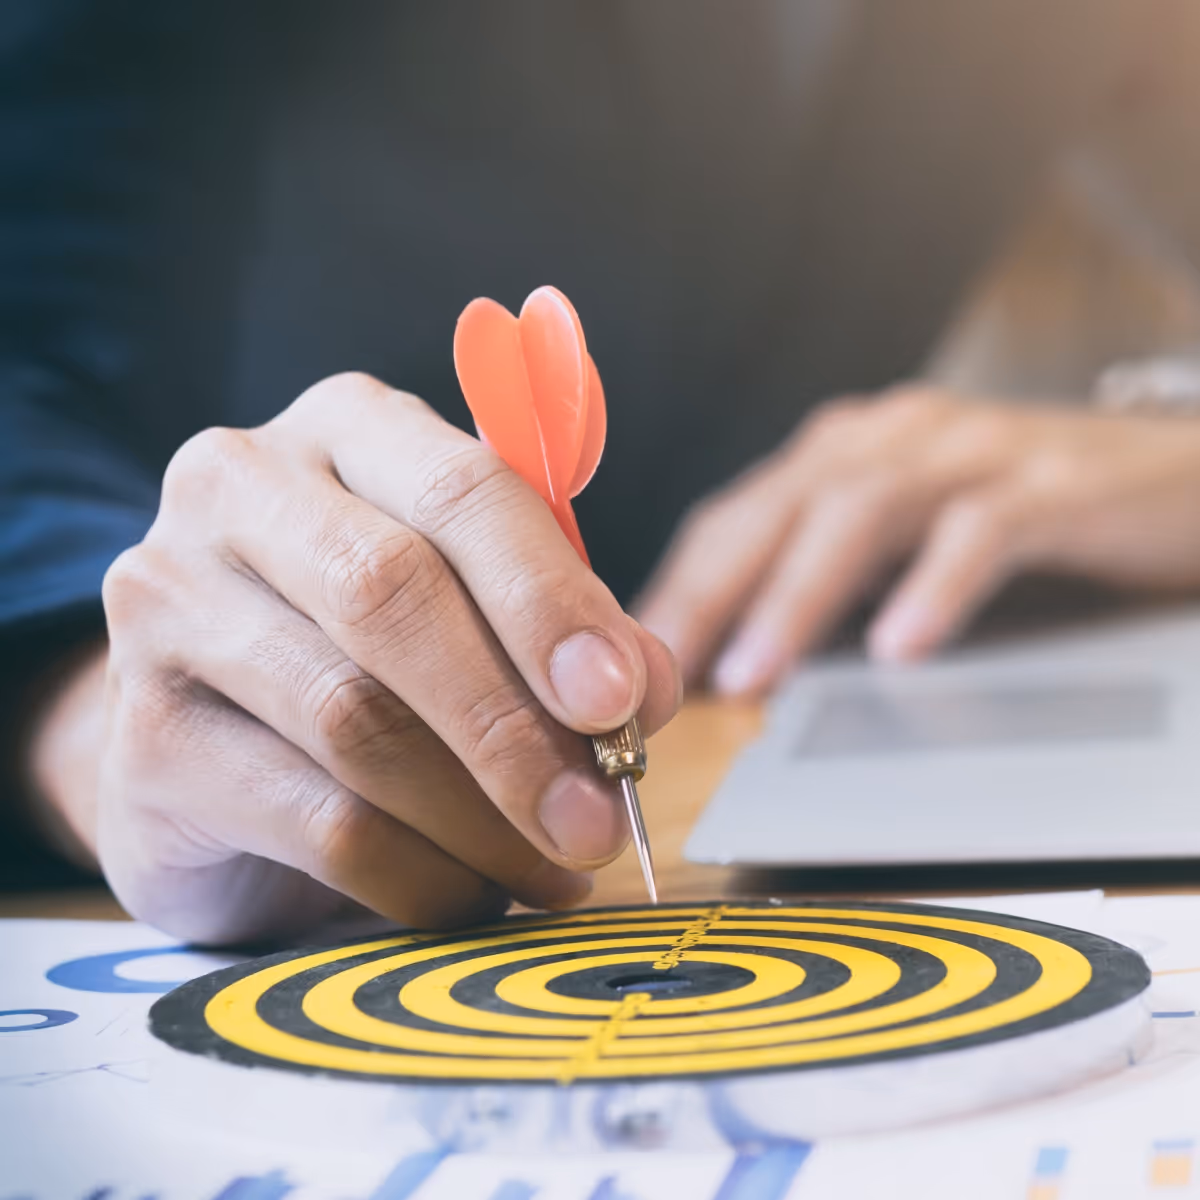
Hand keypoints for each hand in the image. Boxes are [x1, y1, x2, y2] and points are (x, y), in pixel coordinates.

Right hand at [32, 373, 678, 943]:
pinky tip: (471, 892)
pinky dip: (419, 872)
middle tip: (598, 815)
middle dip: (513, 721)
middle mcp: (240, 492)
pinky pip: (315, 821)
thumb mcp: (475, 606)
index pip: (461, 489)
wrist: (209, 727)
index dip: (549, 599)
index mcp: (346, 430)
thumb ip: (562, 630)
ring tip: (555, 865)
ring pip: (355, 721)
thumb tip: (645, 691)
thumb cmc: (371, 646)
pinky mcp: (143, 739)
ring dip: (481, 816)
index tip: (620, 699)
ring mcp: (170, 607)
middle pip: (391, 596)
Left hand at [637, 386, 1199, 693]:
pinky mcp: (1055, 484)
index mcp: (847, 453)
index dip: (678, 587)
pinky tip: (898, 650)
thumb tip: (730, 661)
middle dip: (710, 593)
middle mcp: (897, 437)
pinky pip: (981, 530)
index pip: (736, 516)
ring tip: (752, 679)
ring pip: (862, 510)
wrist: (1174, 479)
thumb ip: (826, 582)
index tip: (628, 662)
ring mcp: (975, 453)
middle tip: (658, 673)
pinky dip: (933, 588)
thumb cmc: (1020, 518)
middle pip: (778, 507)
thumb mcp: (902, 543)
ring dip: (798, 596)